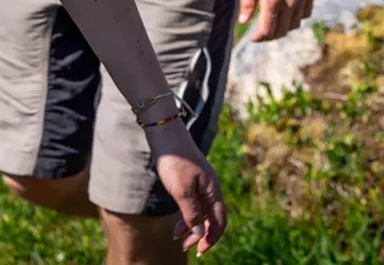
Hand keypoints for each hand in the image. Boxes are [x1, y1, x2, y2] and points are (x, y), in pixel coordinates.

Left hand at [149, 123, 226, 254]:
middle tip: (185, 247)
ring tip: (176, 237)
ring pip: (201, 212)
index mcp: (213, 191)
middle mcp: (211, 188)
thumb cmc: (174, 160)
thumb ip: (192, 213)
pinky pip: (193, 204)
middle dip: (200, 235)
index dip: (212, 238)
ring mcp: (201, 184)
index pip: (219, 221)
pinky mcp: (190, 180)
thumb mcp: (182, 191)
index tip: (199, 251)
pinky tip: (176, 222)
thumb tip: (201, 234)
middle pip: (211, 218)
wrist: (165, 132)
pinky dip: (186, 215)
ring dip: (191, 227)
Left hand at [237, 0, 315, 42]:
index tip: (252, 37)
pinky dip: (297, 17)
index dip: (259, 38)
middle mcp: (289, 3)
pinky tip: (289, 11)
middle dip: (270, 35)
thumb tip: (244, 20)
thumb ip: (247, 0)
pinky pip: (306, 13)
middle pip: (282, 31)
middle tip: (261, 32)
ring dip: (283, 28)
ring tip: (274, 22)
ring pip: (294, 24)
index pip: (268, 30)